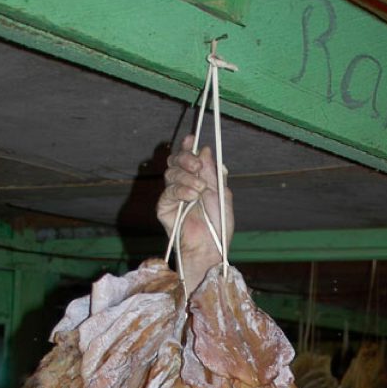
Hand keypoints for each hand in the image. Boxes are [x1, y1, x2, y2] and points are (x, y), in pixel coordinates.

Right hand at [157, 137, 234, 285]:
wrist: (212, 249)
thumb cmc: (219, 227)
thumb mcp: (222, 195)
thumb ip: (213, 174)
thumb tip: (205, 149)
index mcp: (197, 181)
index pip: (187, 158)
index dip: (187, 147)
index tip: (192, 138)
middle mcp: (182, 186)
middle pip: (175, 161)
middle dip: (185, 158)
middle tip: (197, 166)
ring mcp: (172, 197)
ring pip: (171, 174)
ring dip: (187, 178)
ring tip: (200, 190)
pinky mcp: (164, 209)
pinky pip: (168, 192)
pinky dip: (181, 191)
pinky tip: (192, 197)